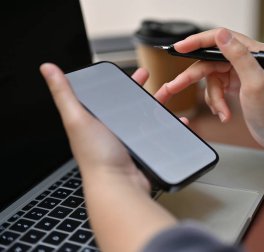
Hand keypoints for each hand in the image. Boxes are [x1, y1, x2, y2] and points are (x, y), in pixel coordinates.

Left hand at [40, 64, 175, 251]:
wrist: (118, 185)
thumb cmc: (96, 156)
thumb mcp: (76, 118)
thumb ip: (64, 94)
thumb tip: (47, 69)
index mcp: (94, 120)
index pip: (106, 95)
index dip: (117, 81)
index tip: (127, 70)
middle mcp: (111, 130)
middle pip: (128, 103)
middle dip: (140, 88)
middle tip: (148, 76)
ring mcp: (128, 140)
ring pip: (145, 116)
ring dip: (156, 103)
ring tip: (167, 93)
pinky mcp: (143, 150)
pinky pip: (158, 134)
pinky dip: (168, 126)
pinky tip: (177, 120)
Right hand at [155, 28, 263, 151]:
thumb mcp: (256, 83)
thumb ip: (239, 57)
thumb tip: (221, 35)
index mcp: (253, 53)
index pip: (219, 39)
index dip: (197, 42)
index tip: (178, 48)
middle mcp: (246, 61)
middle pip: (209, 62)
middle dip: (193, 77)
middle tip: (174, 86)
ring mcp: (240, 75)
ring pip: (211, 80)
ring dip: (212, 98)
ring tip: (222, 112)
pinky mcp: (237, 88)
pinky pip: (216, 91)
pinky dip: (217, 103)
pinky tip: (225, 114)